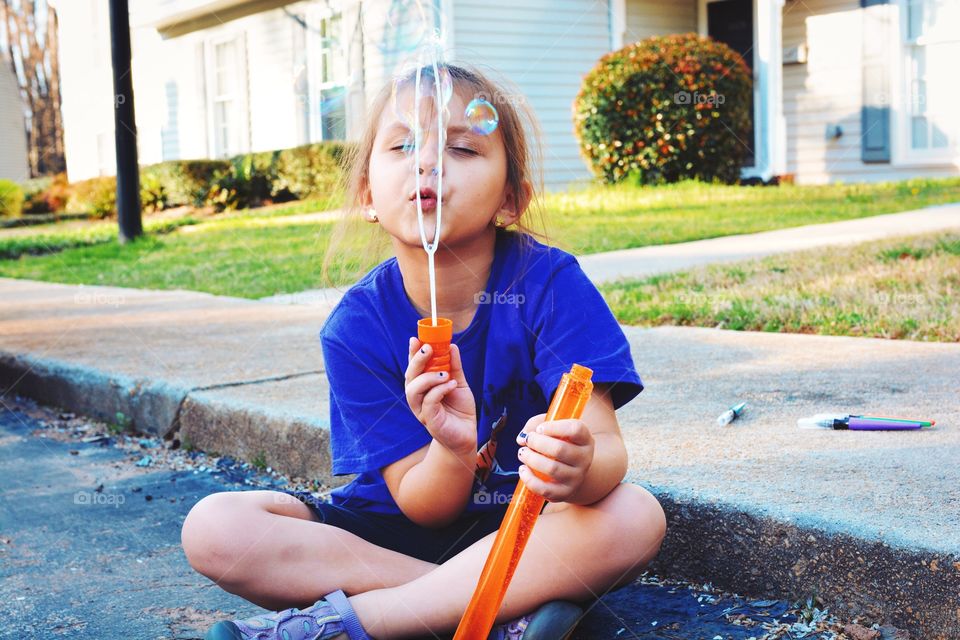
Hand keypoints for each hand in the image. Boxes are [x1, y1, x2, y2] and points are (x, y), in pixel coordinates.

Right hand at [405, 338, 476, 455]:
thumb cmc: (459, 408)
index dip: (412, 353)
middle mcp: (418, 397)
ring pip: (414, 390)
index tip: (416, 338)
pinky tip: (451, 384)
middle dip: (417, 361)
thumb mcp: (458, 382)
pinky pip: (429, 402)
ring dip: (428, 377)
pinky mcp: (429, 420)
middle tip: (428, 349)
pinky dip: (439, 390)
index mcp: (422, 386)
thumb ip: (454, 366)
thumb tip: (451, 346)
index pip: (414, 367)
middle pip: (409, 376)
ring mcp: (421, 409)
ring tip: (445, 373)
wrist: (467, 434)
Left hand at [515, 414, 594, 501]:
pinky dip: (529, 479)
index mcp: (585, 439)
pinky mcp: (564, 492)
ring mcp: (576, 477)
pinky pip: (545, 489)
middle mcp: (584, 459)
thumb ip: (536, 424)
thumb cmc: (559, 443)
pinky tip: (523, 469)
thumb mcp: (553, 428)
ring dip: (531, 459)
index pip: (575, 430)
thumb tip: (521, 438)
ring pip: (552, 468)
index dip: (554, 427)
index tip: (539, 428)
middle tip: (527, 440)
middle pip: (560, 449)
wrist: (572, 471)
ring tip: (522, 453)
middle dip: (537, 442)